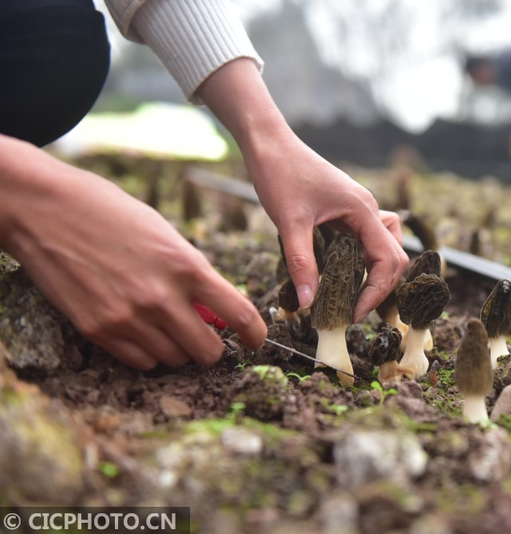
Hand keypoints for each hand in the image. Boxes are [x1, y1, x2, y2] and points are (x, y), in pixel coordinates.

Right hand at [0, 137, 266, 369]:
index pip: (239, 314)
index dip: (255, 334)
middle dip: (213, 346)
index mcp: (187, 266)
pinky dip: (148, 353)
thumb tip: (214, 310)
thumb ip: (193, 274)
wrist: (47, 208)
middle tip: (205, 334)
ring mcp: (129, 317)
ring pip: (175, 360)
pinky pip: (141, 361)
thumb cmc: (112, 213)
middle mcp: (162, 298)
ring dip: (179, 349)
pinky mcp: (99, 331)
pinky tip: (142, 331)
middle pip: (209, 351)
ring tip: (166, 325)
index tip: (256, 340)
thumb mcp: (166, 236)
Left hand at [249, 140, 407, 321]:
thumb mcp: (289, 223)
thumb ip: (301, 263)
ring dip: (378, 274)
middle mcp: (369, 209)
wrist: (269, 143)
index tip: (353, 314)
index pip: (388, 260)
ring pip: (386, 247)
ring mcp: (360, 209)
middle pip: (394, 256)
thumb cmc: (280, 174)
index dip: (376, 292)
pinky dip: (366, 260)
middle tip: (353, 312)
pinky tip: (346, 273)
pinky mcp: (348, 210)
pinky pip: (369, 239)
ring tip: (356, 297)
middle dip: (380, 287)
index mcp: (363, 210)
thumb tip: (309, 303)